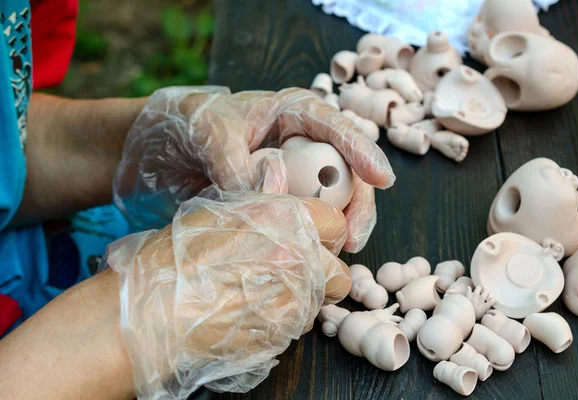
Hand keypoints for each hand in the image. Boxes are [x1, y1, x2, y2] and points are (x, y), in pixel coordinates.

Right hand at [107, 190, 350, 397]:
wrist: (149, 311)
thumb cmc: (172, 259)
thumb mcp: (215, 213)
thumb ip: (259, 198)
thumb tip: (278, 173)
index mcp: (282, 218)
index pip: (335, 223)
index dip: (326, 235)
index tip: (315, 243)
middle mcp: (295, 257)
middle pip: (339, 273)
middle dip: (325, 277)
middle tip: (298, 276)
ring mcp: (291, 300)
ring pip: (321, 305)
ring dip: (304, 302)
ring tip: (266, 296)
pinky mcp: (281, 335)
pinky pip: (297, 329)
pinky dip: (284, 324)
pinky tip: (253, 314)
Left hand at [113, 87, 395, 252]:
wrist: (158, 148)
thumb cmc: (188, 123)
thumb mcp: (210, 134)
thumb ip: (236, 164)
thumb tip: (264, 202)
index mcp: (292, 113)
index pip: (337, 128)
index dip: (363, 153)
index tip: (381, 180)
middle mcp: (302, 144)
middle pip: (345, 172)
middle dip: (357, 205)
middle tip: (352, 238)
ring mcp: (294, 175)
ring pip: (331, 200)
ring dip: (335, 227)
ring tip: (333, 253)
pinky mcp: (281, 200)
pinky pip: (304, 218)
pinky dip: (309, 237)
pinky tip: (309, 256)